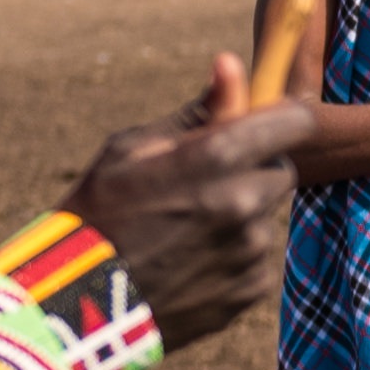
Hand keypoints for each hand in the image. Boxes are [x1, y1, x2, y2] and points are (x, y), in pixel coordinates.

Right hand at [66, 54, 306, 347]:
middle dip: (252, 171)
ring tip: (182, 232)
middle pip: (280, 171)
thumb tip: (232, 63)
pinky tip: (187, 263)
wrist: (75, 306)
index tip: (275, 120)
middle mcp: (244, 202)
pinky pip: (256, 259)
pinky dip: (233, 257)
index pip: (294, 123)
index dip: (286, 119)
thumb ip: (196, 113)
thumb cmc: (96, 214)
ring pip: (265, 218)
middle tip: (202, 185)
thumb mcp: (132, 150)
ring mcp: (251, 251)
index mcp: (218, 157)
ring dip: (240, 217)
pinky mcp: (250, 291)